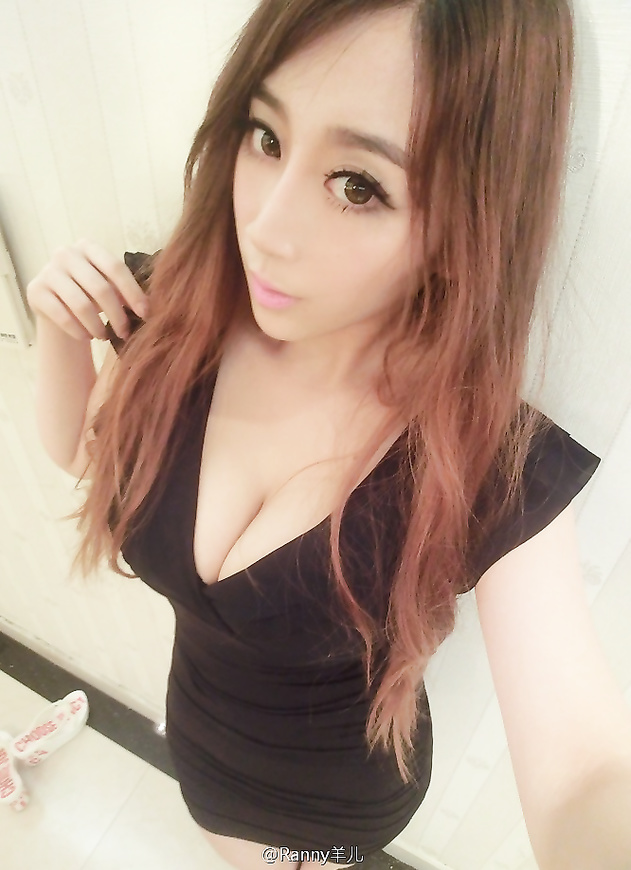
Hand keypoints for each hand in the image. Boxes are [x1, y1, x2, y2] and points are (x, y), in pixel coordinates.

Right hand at [26, 238, 149, 342]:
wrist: (56, 305)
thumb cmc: (90, 295)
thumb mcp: (108, 287)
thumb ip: (124, 290)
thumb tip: (149, 309)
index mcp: (89, 247)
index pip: (115, 267)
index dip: (133, 292)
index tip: (145, 314)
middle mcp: (66, 254)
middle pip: (100, 288)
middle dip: (117, 315)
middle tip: (125, 333)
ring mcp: (48, 271)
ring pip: (81, 304)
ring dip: (97, 326)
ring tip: (105, 337)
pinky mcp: (35, 291)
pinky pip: (62, 316)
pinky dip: (78, 331)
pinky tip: (86, 337)